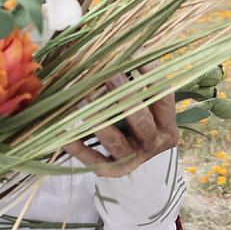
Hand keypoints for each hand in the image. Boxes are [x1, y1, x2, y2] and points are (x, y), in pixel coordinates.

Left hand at [64, 61, 177, 176]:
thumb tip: (123, 53)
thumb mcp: (152, 114)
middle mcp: (152, 143)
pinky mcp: (112, 171)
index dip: (152, 75)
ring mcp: (132, 159)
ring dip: (97, 119)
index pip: (163, 98)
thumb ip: (142, 90)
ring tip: (80, 101)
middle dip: (124, 95)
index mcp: (166, 127)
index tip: (137, 53)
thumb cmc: (144, 132)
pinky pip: (93, 159)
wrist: (145, 176)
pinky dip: (78, 148)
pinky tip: (64, 135)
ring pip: (115, 140)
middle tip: (109, 74)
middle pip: (140, 119)